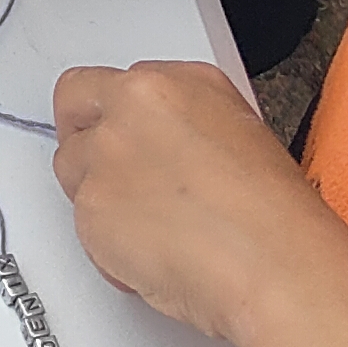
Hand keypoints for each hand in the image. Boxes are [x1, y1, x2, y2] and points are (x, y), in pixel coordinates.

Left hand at [50, 62, 347, 346]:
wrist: (276, 264)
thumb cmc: (274, 216)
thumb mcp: (239, 134)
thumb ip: (182, 123)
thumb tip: (161, 142)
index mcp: (173, 82)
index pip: (104, 82)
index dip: (110, 115)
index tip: (116, 134)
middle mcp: (132, 106)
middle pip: (74, 111)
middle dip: (86, 143)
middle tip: (116, 179)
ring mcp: (105, 154)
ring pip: (71, 170)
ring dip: (98, 196)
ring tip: (152, 227)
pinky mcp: (90, 205)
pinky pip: (81, 224)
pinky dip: (107, 244)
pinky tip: (154, 255)